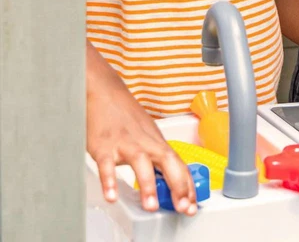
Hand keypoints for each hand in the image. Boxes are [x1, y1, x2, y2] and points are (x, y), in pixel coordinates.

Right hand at [87, 46, 196, 214]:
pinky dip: (109, 181)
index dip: (187, 185)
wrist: (105, 92)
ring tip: (152, 206)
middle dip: (178, 185)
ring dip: (148, 185)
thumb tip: (166, 180)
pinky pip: (107, 165)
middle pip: (167, 162)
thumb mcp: (146, 135)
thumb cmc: (126, 116)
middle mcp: (145, 142)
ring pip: (140, 163)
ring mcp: (124, 144)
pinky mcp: (103, 146)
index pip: (178, 165)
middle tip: (184, 207)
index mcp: (156, 141)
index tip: (192, 204)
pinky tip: (112, 196)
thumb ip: (155, 157)